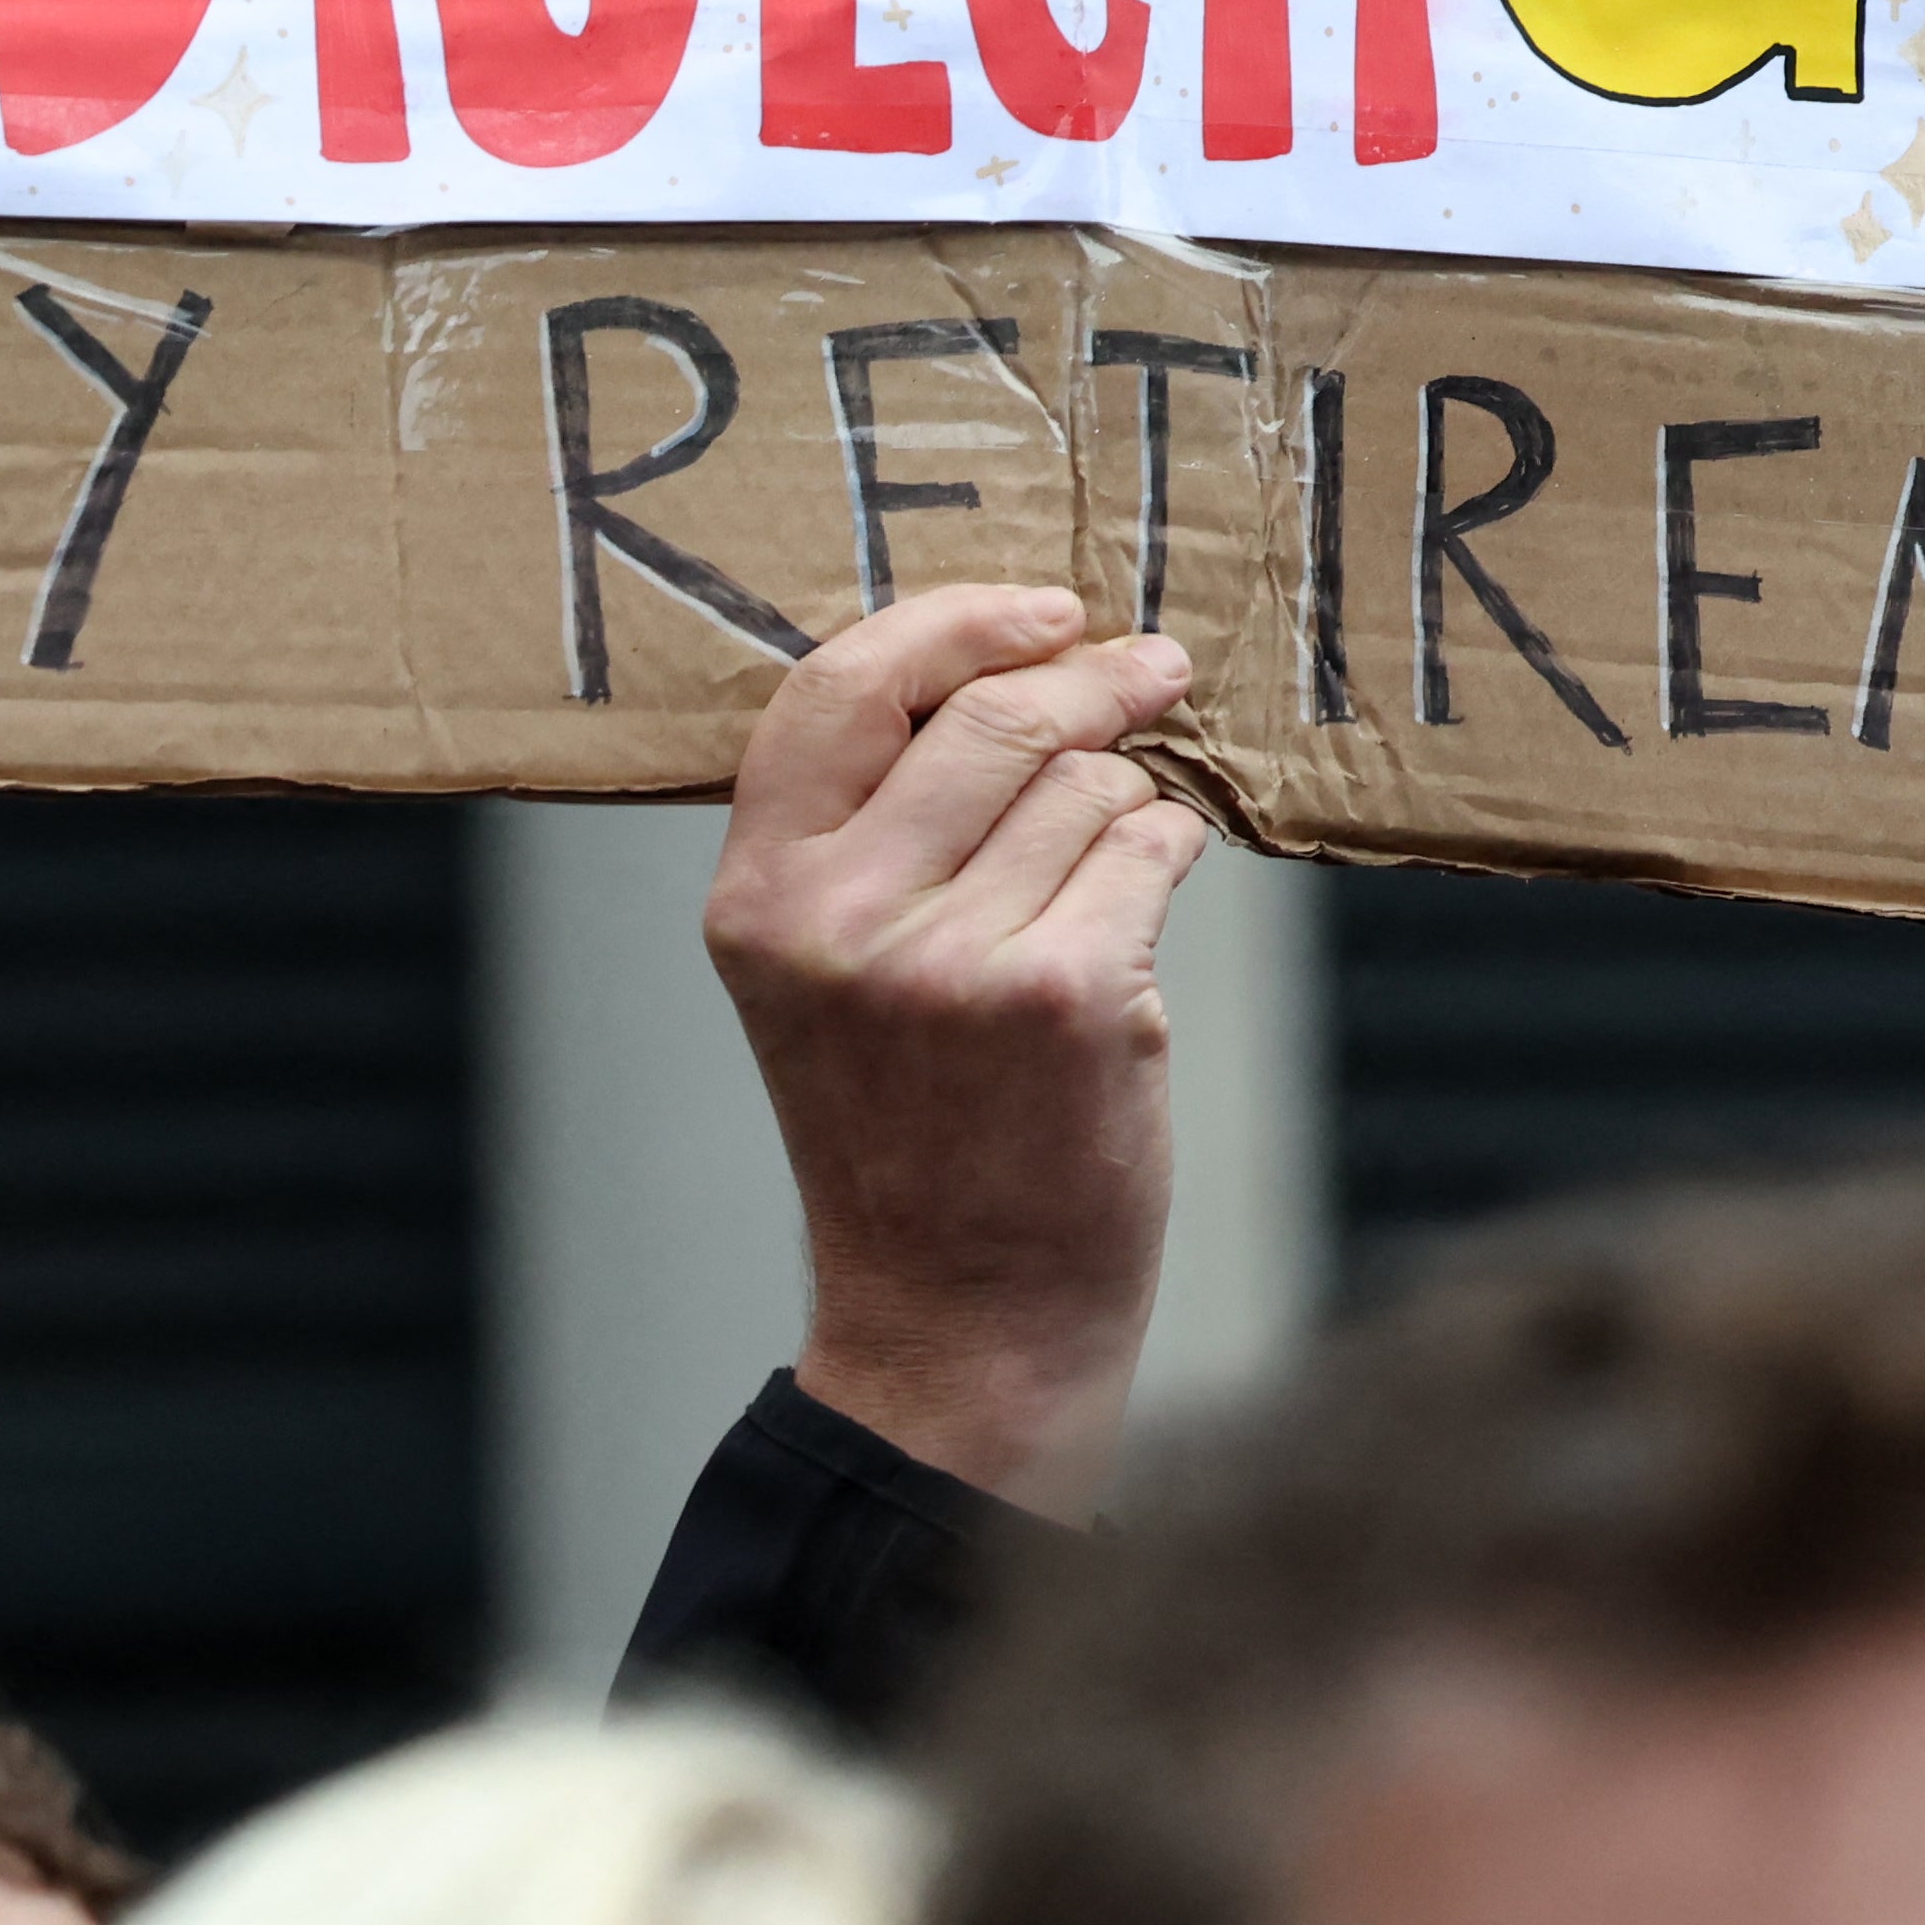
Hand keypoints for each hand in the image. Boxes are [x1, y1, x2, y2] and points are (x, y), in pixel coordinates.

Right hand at [702, 583, 1212, 1516]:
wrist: (960, 1316)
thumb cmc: (911, 1134)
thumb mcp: (822, 974)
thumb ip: (865, 830)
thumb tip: (997, 663)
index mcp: (756, 897)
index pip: (838, 686)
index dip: (956, 622)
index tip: (1043, 608)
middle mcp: (837, 920)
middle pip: (991, 716)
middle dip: (1094, 676)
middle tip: (1153, 668)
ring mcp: (951, 959)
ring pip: (1088, 785)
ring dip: (1127, 804)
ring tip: (1104, 882)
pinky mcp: (1065, 995)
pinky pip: (1151, 850)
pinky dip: (1168, 859)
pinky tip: (1136, 922)